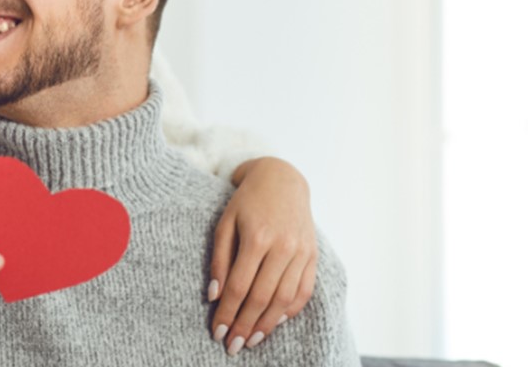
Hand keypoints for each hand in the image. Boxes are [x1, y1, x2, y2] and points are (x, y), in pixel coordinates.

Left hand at [208, 157, 317, 354]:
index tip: (216, 332)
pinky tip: (276, 322)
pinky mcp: (313, 255)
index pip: (240, 287)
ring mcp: (302, 251)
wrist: (282, 179)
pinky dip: (291, 310)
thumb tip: (214, 296)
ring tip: (251, 340)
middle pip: (262, 298)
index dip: (227, 313)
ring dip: (267, 325)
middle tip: (232, 346)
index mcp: (257, 237)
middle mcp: (283, 246)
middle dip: (245, 326)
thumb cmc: (247, 202)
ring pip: (284, 299)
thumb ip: (220, 261)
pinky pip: (304, 290)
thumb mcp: (225, 223)